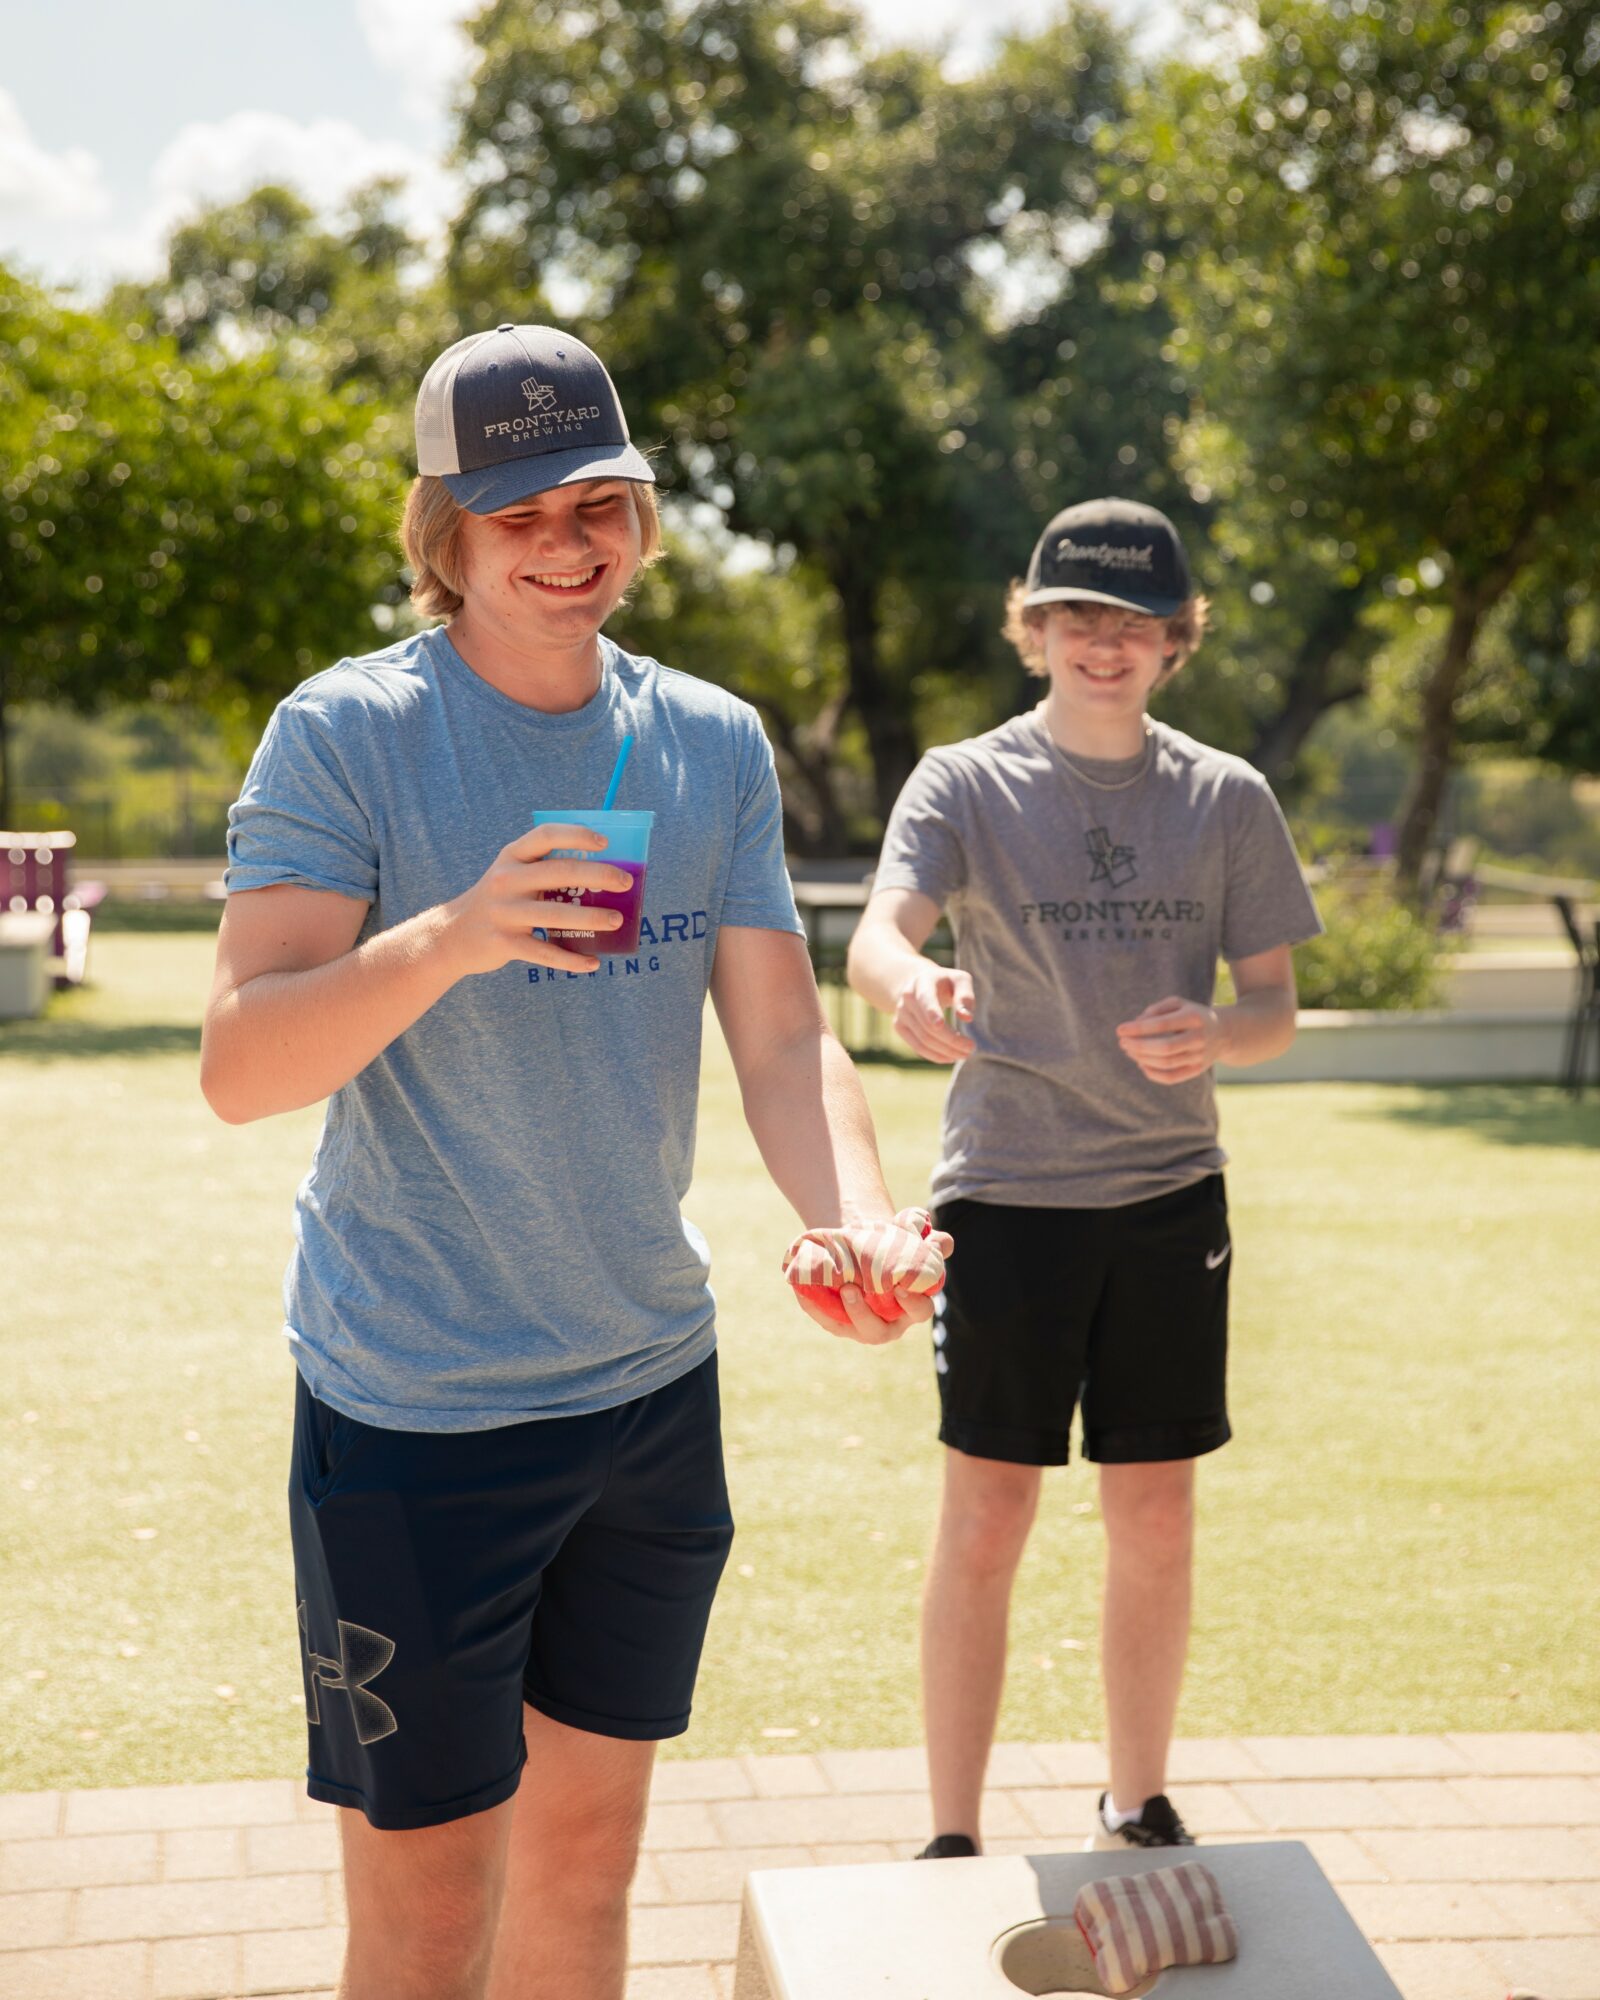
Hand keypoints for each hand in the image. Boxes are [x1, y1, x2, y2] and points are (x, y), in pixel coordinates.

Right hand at [442, 823, 634, 977]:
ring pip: (557, 915)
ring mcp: (505, 913)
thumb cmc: (498, 902)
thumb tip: (602, 876)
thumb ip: (544, 871)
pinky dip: (572, 960)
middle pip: (560, 873)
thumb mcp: (511, 876)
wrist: (452, 936)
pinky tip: (592, 963)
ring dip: (593, 918)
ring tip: (617, 921)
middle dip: (599, 876)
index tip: (605, 843)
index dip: (577, 835)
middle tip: (626, 883)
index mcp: (511, 857)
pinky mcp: (504, 944)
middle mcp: (506, 880)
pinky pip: (545, 953)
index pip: (546, 836)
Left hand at [785, 1214, 953, 1345]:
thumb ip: (932, 1242)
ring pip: (851, 1328)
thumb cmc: (894, 1247)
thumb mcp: (913, 1240)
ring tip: (836, 1288)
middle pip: (879, 1331)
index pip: (920, 1311)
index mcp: (913, 1306)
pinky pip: (825, 1317)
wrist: (864, 1249)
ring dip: (841, 1312)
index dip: (913, 1303)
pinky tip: (802, 1287)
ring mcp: (861, 1325)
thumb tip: (942, 1243)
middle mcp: (889, 1322)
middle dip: (864, 1314)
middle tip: (852, 1289)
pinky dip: (813, 1305)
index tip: (901, 1286)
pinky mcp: (838, 1321)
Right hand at [891, 961, 976, 1063]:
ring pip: (923, 1039)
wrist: (920, 984)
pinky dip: (935, 1055)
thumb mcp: (960, 980)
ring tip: (965, 1054)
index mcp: (923, 981)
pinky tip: (951, 1057)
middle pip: (928, 1025)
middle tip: (971, 1048)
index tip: (941, 1025)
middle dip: (951, 1040)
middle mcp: (907, 997)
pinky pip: (917, 1046)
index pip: (925, 998)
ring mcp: (901, 1013)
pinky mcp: (899, 1026)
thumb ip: (965, 996)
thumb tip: (967, 1018)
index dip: (931, 1012)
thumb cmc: (946, 983)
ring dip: (946, 1050)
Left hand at [1116, 995, 1225, 1084]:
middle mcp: (1199, 1038)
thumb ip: (1156, 1010)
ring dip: (1142, 1059)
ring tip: (1128, 1051)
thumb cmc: (1192, 1014)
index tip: (1120, 1030)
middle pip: (1164, 1048)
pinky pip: (1171, 1078)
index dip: (1138, 1029)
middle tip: (1122, 1042)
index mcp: (1194, 1018)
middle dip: (1138, 1046)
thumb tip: (1135, 1025)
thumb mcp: (1177, 1004)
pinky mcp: (1197, 1070)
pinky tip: (1141, 1064)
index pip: (1162, 1025)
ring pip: (1166, 1063)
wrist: (1224, 1032)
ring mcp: (1199, 1056)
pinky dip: (1152, 1073)